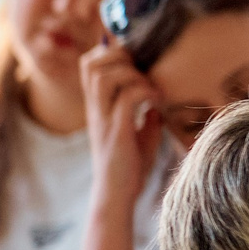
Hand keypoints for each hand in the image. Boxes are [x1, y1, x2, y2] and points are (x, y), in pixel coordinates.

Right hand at [79, 44, 162, 216]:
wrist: (117, 197)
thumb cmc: (128, 170)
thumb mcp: (140, 137)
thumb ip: (146, 117)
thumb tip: (158, 104)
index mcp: (98, 107)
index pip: (89, 65)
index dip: (109, 52)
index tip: (135, 61)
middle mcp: (95, 110)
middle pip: (91, 64)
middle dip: (118, 56)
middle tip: (141, 69)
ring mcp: (103, 120)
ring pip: (104, 77)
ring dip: (130, 74)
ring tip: (148, 86)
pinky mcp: (116, 132)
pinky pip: (127, 99)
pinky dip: (145, 93)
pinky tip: (157, 103)